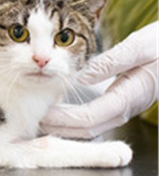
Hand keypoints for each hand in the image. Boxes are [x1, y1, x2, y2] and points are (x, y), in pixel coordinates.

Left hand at [40, 21, 158, 138]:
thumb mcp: (139, 47)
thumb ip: (110, 63)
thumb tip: (82, 78)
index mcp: (130, 96)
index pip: (91, 116)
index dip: (64, 118)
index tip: (43, 115)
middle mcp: (127, 107)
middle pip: (88, 128)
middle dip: (60, 128)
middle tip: (35, 121)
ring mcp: (125, 107)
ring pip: (92, 126)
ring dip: (66, 125)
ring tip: (43, 118)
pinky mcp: (123, 102)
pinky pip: (96, 117)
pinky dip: (75, 118)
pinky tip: (62, 111)